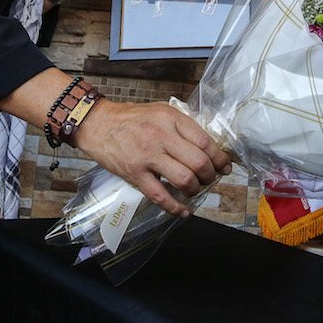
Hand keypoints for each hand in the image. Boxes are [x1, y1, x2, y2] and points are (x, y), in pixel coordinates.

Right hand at [70, 99, 232, 215]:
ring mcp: (147, 156)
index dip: (220, 158)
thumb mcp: (161, 111)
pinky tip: (183, 211)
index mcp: (171, 118)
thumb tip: (207, 147)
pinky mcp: (134, 173)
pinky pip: (160, 196)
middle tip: (209, 179)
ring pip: (184, 180)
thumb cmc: (131, 118)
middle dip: (210, 176)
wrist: (97, 123)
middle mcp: (162, 136)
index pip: (206, 142)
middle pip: (199, 163)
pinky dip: (175, 207)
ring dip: (195, 190)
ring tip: (194, 190)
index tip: (224, 166)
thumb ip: (182, 126)